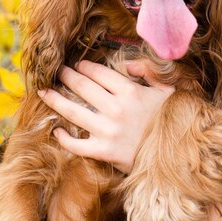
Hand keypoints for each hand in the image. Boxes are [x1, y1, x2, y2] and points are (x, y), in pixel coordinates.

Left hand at [38, 59, 173, 172]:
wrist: (177, 155)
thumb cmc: (171, 121)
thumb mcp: (168, 91)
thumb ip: (150, 71)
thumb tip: (128, 64)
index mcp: (130, 92)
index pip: (99, 73)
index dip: (85, 66)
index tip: (78, 65)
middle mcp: (116, 109)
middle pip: (82, 87)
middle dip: (66, 76)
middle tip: (57, 72)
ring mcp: (107, 131)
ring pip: (72, 112)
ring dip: (55, 99)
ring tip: (44, 92)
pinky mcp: (103, 152)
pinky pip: (76, 144)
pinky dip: (64, 138)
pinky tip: (57, 130)